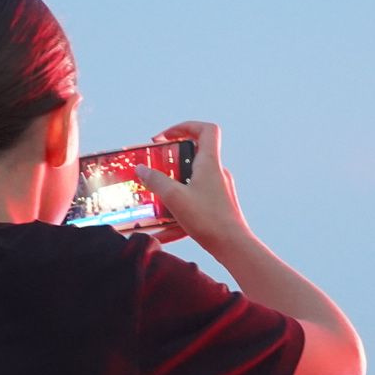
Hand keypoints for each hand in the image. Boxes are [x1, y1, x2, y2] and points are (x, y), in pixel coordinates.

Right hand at [134, 121, 252, 253]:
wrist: (233, 247)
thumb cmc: (209, 219)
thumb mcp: (175, 197)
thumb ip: (155, 181)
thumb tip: (141, 169)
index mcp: (209, 163)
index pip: (205, 130)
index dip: (185, 127)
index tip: (165, 137)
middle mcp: (216, 173)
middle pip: (194, 156)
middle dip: (171, 162)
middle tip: (154, 169)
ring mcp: (218, 191)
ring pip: (191, 182)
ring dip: (172, 189)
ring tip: (154, 200)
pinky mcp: (216, 208)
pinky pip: (193, 204)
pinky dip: (177, 213)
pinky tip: (161, 232)